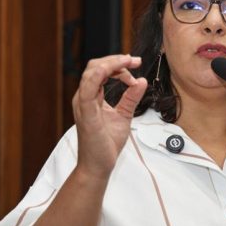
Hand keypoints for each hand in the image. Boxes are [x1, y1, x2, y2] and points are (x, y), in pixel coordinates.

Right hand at [72, 54, 146, 176]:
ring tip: (129, 63)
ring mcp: (83, 104)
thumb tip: (142, 81)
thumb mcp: (124, 115)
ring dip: (112, 63)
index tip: (136, 64)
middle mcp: (84, 97)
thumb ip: (131, 98)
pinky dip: (100, 74)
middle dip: (116, 59)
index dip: (118, 63)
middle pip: (95, 66)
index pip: (101, 70)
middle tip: (135, 61)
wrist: (99, 166)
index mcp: (91, 97)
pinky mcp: (86, 113)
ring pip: (92, 72)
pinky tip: (113, 70)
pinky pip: (88, 88)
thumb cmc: (106, 143)